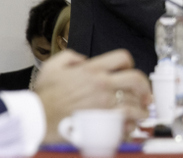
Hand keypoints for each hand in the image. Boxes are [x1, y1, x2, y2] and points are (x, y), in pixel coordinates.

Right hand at [34, 49, 150, 142]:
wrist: (37, 118)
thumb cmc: (43, 96)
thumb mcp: (52, 66)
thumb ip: (70, 57)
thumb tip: (83, 59)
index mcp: (92, 69)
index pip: (122, 58)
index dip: (129, 63)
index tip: (129, 71)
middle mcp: (102, 83)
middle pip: (136, 78)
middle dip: (144, 85)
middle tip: (145, 93)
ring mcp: (104, 102)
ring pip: (134, 101)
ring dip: (141, 107)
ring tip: (142, 112)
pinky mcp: (104, 120)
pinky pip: (127, 119)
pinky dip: (133, 122)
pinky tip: (133, 124)